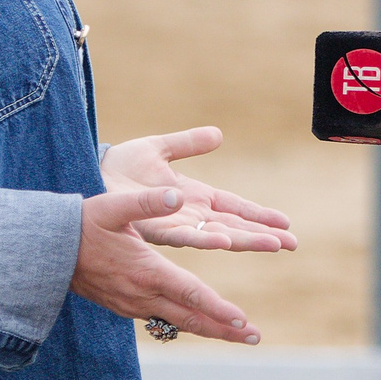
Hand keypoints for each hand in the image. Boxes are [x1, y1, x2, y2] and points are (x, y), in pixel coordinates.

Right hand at [71, 188, 262, 344]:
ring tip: (238, 335)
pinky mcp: (126, 307)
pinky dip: (187, 323)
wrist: (47, 252)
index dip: (217, 308)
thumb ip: (146, 202)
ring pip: (179, 322)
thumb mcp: (112, 206)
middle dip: (224, 329)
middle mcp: (142, 294)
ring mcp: (133, 305)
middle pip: (191, 317)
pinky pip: (163, 319)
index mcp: (145, 270)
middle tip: (254, 337)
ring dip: (209, 329)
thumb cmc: (81, 225)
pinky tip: (202, 324)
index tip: (241, 319)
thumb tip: (177, 195)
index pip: (189, 293)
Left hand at [100, 126, 295, 252]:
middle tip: (292, 245)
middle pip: (233, 226)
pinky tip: (225, 240)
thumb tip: (218, 135)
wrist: (89, 173)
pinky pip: (183, 234)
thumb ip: (188, 144)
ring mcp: (173, 222)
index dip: (260, 216)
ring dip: (244, 240)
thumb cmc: (119, 166)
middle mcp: (188, 214)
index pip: (235, 208)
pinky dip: (206, 237)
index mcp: (194, 197)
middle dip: (263, 236)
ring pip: (216, 234)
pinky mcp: (154, 226)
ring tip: (271, 245)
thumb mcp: (160, 149)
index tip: (286, 224)